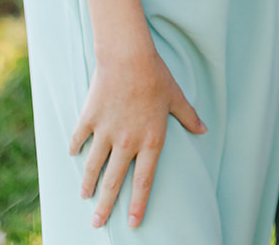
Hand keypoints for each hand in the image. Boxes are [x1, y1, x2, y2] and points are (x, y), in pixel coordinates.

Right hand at [70, 39, 205, 228]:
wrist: (128, 55)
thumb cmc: (155, 75)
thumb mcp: (176, 97)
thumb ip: (189, 117)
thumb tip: (204, 129)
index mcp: (150, 140)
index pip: (144, 181)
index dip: (138, 204)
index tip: (133, 223)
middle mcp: (127, 142)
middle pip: (114, 182)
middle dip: (106, 206)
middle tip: (98, 223)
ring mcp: (106, 132)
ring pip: (93, 167)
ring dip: (88, 184)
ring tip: (85, 196)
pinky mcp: (89, 119)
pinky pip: (79, 140)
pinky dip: (75, 149)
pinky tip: (74, 156)